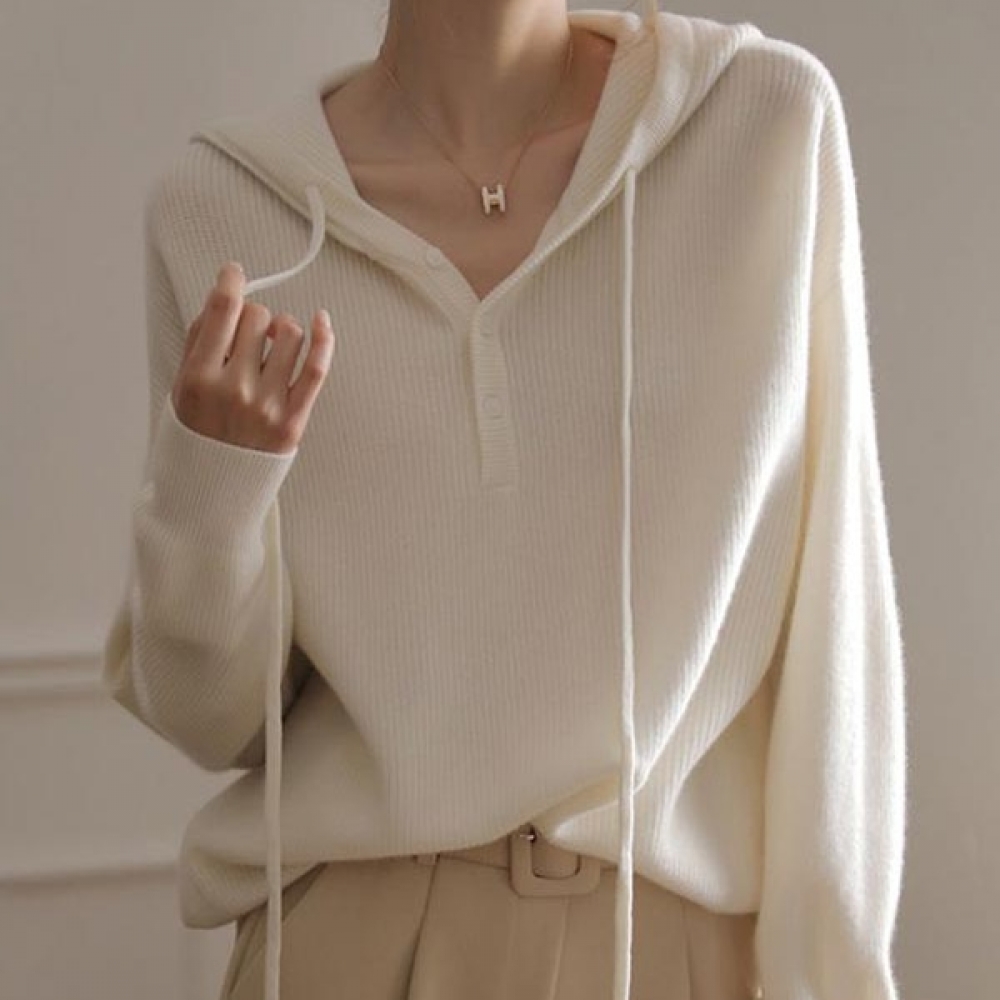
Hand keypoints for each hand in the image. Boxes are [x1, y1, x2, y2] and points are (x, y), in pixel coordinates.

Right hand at [171, 262, 335, 453]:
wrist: (211, 492)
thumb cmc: (197, 434)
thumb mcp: (179, 386)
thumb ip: (198, 341)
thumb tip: (224, 294)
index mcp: (197, 378)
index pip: (222, 310)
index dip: (231, 281)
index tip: (234, 273)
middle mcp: (234, 390)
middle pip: (257, 319)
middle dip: (254, 317)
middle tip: (249, 332)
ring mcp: (266, 407)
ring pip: (290, 335)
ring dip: (283, 329)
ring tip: (272, 345)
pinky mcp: (293, 421)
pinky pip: (316, 368)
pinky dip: (324, 339)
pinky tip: (322, 322)